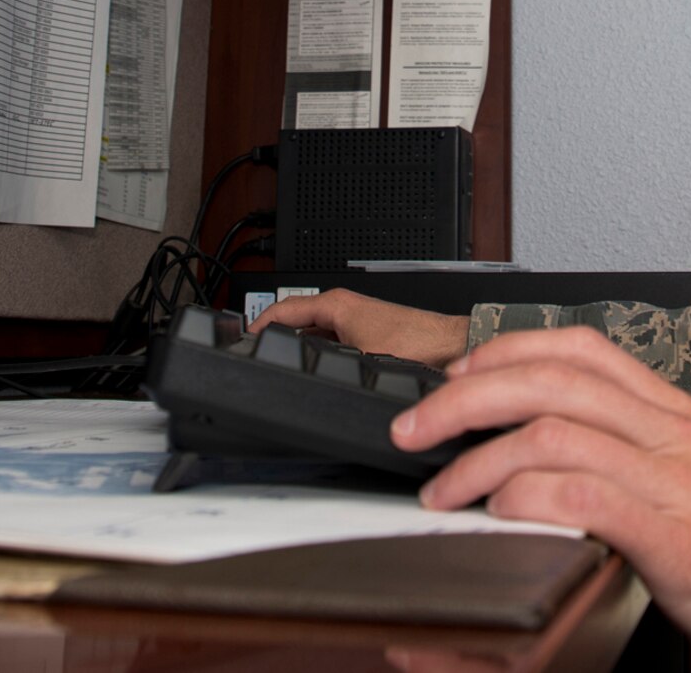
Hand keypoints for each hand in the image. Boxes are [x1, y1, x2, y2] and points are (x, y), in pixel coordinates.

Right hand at [247, 289, 470, 367]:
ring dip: (297, 350)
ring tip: (280, 368)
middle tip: (255, 360)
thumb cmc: (417, 344)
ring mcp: (355, 322)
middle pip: (294, 323)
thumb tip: (301, 385)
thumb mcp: (360, 359)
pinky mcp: (367, 337)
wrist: (451, 348)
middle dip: (274, 341)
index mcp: (336, 304)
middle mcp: (344, 309)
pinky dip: (318, 357)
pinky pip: (330, 345)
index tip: (239, 341)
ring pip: (312, 335)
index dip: (256, 327)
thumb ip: (326, 366)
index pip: (281, 309)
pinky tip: (318, 376)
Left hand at [395, 326, 690, 672]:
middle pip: (555, 374)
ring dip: (478, 456)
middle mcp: (681, 434)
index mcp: (685, 418)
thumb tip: (567, 469)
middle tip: (416, 429)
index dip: (507, 352)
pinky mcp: (682, 538)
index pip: (584, 347)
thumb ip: (645, 469)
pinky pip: (584, 494)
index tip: (457, 378)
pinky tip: (497, 519)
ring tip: (439, 492)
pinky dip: (524, 500)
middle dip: (468, 393)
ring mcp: (682, 480)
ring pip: (557, 426)